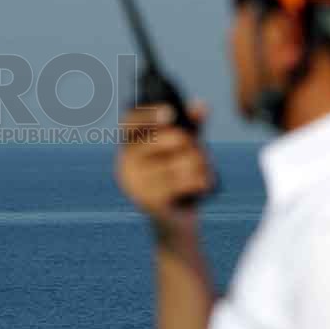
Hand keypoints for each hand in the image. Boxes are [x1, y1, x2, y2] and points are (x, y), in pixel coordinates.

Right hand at [116, 102, 213, 226]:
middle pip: (160, 140)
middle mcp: (125, 163)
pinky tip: (203, 185)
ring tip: (204, 172)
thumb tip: (201, 105)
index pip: (130, 122)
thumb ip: (191, 126)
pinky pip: (180, 183)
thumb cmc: (178, 180)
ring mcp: (134, 183)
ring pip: (176, 162)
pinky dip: (199, 181)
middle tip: (202, 152)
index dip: (148, 114)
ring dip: (199, 166)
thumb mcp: (184, 150)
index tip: (171, 112)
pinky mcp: (147, 202)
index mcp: (128, 146)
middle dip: (190, 144)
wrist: (176, 223)